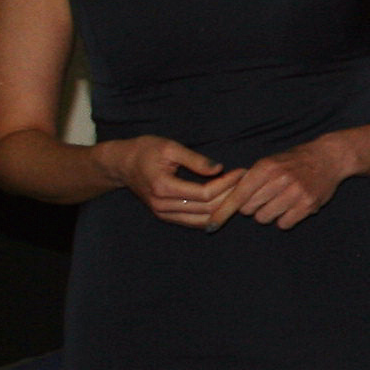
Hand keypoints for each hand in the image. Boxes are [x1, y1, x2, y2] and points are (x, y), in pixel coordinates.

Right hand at [104, 136, 241, 228]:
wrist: (122, 164)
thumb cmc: (145, 151)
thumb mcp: (170, 147)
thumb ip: (195, 160)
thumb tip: (219, 169)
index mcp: (163, 187)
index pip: (205, 193)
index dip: (227, 184)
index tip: (241, 172)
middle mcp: (162, 205)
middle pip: (207, 209)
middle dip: (230, 196)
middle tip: (246, 183)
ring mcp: (163, 214)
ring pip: (203, 220)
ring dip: (224, 208)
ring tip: (240, 192)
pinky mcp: (166, 216)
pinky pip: (194, 222)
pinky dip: (212, 215)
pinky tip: (226, 202)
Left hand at [231, 139, 348, 229]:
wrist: (329, 157)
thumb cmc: (293, 161)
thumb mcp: (270, 162)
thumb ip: (251, 179)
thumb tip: (226, 199)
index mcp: (266, 167)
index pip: (239, 194)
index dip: (224, 211)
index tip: (211, 225)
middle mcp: (280, 179)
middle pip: (249, 209)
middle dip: (252, 208)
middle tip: (264, 199)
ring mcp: (295, 193)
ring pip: (265, 218)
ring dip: (268, 214)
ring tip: (279, 203)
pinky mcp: (308, 204)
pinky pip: (284, 224)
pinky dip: (284, 220)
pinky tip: (291, 209)